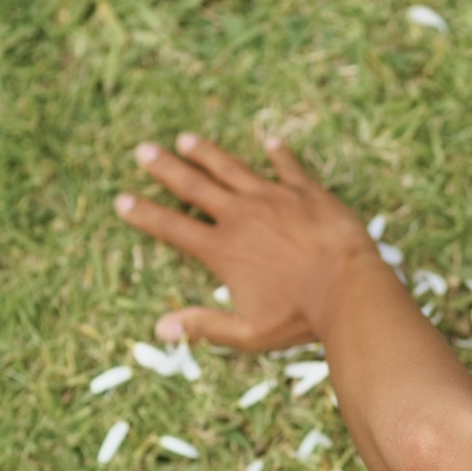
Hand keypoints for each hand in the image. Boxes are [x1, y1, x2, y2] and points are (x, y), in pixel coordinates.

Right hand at [113, 133, 381, 349]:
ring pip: (231, 168)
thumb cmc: (301, 316)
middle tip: (143, 150)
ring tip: (186, 139)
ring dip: (207, 153)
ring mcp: (273, 198)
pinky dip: (278, 154)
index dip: (143, 214)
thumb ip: (204, 326)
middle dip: (165, 167)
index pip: (172, 227)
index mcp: (222, 250)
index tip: (121, 200)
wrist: (349, 288)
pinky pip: (288, 166)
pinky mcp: (306, 191)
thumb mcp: (247, 331)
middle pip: (194, 185)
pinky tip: (270, 142)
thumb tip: (160, 329)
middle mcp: (241, 216)